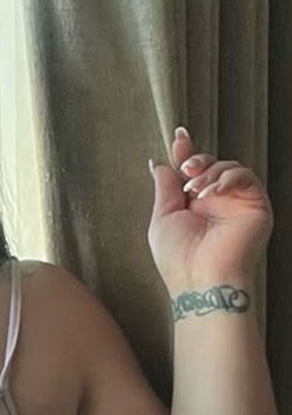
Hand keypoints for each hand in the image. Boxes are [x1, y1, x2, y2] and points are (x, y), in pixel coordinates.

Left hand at [147, 126, 272, 294]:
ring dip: (210, 170)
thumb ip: (166, 187)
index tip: (179, 136)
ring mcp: (236, 204)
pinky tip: (212, 191)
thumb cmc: (178, 256)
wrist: (200, 279)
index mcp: (193, 204)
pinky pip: (247, 178)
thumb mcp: (163, 216)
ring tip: (195, 188)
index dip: (186, 151)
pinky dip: (228, 178)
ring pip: (229, 167)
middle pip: (211, 164)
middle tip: (186, 167)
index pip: (192, 171)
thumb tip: (159, 163)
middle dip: (196, 159)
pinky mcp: (255, 207)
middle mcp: (216, 202)